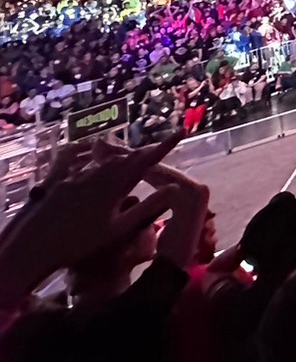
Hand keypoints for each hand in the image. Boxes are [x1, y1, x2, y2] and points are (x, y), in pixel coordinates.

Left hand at [0, 136, 179, 296]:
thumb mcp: (118, 229)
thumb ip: (148, 208)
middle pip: (125, 157)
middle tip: (158, 151)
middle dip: (143, 153)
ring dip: (121, 159)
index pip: (145, 160)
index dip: (165, 146)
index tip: (181, 132)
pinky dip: (99, 164)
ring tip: (131, 162)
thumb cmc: (79, 242)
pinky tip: (97, 169)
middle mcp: (96, 174)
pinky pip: (84, 166)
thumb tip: (175, 188)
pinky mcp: (60, 183)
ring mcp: (76, 177)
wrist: (32, 246)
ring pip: (105, 161)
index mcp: (114, 184)